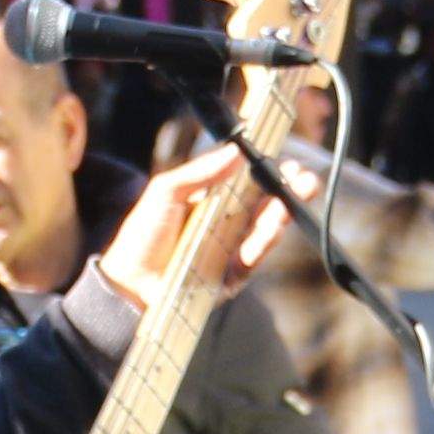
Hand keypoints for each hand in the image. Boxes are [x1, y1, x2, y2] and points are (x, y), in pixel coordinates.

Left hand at [91, 145, 283, 306]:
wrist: (126, 282)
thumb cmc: (141, 235)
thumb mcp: (166, 191)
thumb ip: (199, 172)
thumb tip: (235, 152)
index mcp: (212, 203)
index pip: (247, 185)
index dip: (268, 174)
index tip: (287, 161)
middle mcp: (225, 227)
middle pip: (264, 207)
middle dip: (288, 192)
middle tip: (307, 177)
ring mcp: (229, 253)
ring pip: (263, 232)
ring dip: (282, 213)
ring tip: (298, 194)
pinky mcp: (229, 279)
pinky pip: (252, 259)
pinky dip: (264, 241)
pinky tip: (276, 223)